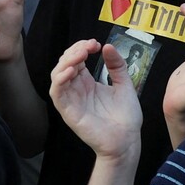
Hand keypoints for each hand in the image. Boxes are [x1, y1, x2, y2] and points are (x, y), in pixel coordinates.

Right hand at [47, 39, 142, 159]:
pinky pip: (57, 93)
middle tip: (89, 47)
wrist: (127, 140)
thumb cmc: (126, 117)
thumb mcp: (125, 85)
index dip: (82, 48)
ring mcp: (71, 100)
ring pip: (57, 75)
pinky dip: (60, 80)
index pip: (76, 60)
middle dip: (74, 51)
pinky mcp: (68, 111)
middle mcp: (76, 90)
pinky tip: (71, 71)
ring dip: (66, 62)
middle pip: (64, 64)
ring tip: (81, 55)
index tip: (96, 43)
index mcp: (87, 83)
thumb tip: (108, 46)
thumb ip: (117, 66)